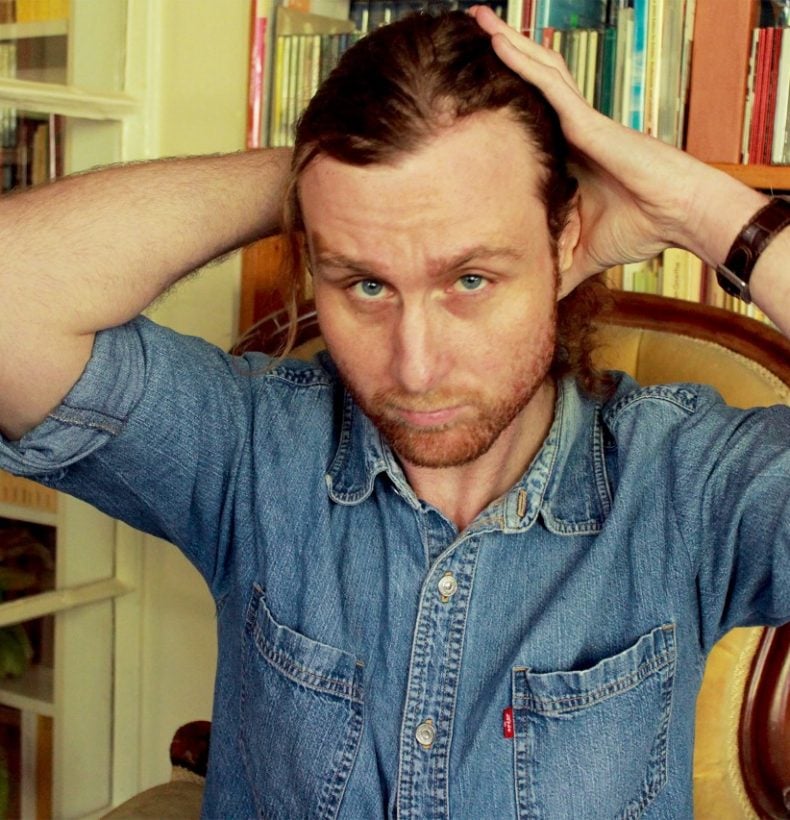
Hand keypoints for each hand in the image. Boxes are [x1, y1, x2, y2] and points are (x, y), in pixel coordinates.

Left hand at [469, 6, 761, 292]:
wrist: (677, 218)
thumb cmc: (640, 228)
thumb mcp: (580, 253)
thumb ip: (556, 269)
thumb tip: (535, 296)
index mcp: (566, 160)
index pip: (525, 127)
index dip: (499, 111)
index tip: (463, 106)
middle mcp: (569, 134)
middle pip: (527, 89)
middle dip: (499, 64)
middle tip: (464, 43)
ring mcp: (577, 122)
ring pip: (535, 74)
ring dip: (507, 46)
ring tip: (478, 22)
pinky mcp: (586, 119)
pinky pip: (549, 82)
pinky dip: (523, 59)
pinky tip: (497, 39)